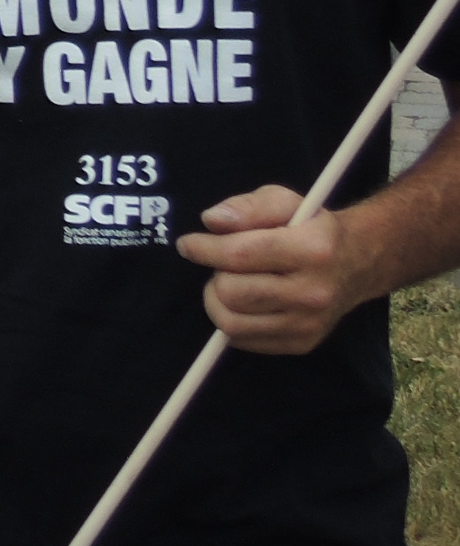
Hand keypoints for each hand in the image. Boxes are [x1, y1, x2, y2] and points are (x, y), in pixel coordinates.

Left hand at [180, 183, 370, 354]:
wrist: (356, 263)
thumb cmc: (309, 227)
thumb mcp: (283, 201)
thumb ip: (247, 207)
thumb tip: (211, 221)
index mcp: (313, 249)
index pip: (240, 254)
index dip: (204, 248)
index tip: (188, 244)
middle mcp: (314, 292)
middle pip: (231, 292)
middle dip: (216, 274)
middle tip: (223, 264)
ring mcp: (310, 323)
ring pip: (232, 323)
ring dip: (218, 300)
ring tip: (230, 282)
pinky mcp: (302, 344)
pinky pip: (243, 340)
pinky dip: (231, 321)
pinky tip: (243, 302)